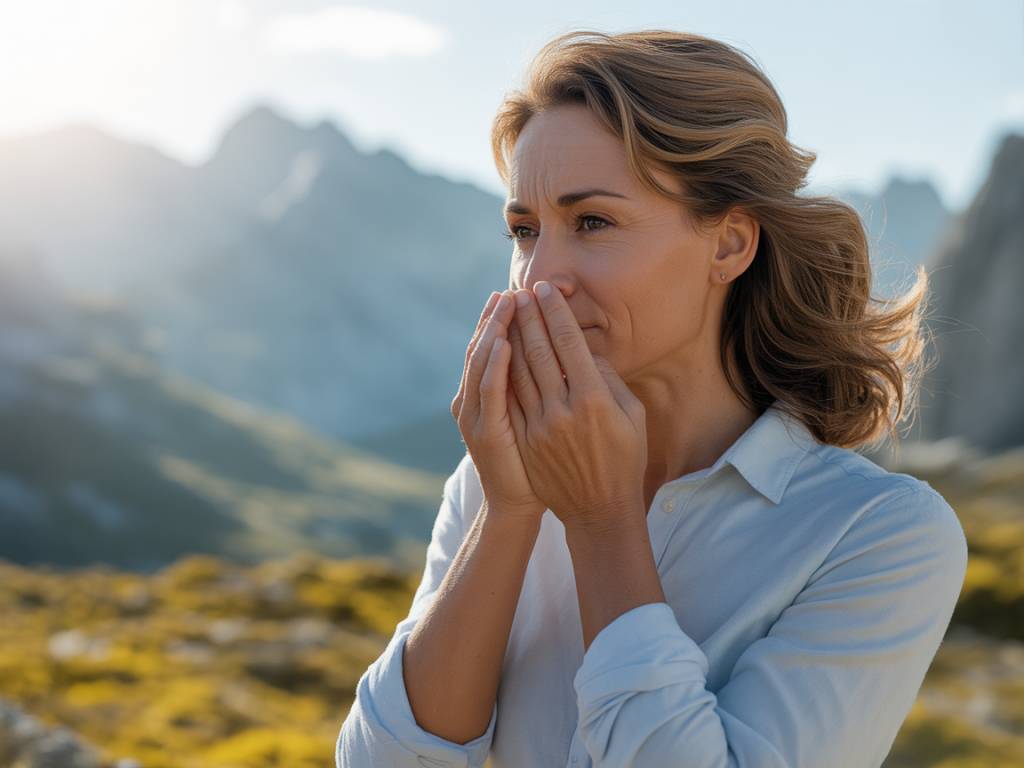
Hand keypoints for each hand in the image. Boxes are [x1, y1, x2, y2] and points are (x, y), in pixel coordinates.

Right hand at [451, 290, 547, 521]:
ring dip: (494, 329)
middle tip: (510, 288)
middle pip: (485, 347)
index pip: (494, 347)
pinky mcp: (485, 430)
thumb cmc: (535, 464)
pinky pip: (491, 391)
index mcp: (487, 395)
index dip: (502, 320)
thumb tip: (559, 353)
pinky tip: (504, 341)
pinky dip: (495, 364)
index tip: (516, 293)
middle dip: (497, 317)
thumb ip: (534, 387)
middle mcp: (475, 399)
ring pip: (483, 361)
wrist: (518, 505)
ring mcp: (477, 413)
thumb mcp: (529, 420)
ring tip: (507, 303)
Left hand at [505, 281, 647, 532]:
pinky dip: (503, 370)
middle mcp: (564, 410)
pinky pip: (510, 398)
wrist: (598, 509)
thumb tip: (585, 351)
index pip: (568, 343)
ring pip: (518, 371)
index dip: (555, 313)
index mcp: (595, 399)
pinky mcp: (525, 440)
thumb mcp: (631, 416)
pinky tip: (499, 350)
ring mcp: (540, 426)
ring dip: (511, 337)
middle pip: (538, 351)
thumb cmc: (624, 459)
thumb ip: (610, 379)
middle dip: (527, 317)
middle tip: (520, 291)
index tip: (545, 290)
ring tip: (507, 313)